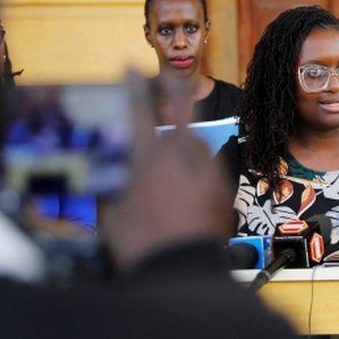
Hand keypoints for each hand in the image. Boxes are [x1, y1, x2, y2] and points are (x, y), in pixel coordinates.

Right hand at [103, 74, 233, 270]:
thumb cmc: (142, 244)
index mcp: (149, 157)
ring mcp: (208, 169)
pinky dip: (198, 171)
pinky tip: (190, 187)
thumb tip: (121, 187)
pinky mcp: (224, 187)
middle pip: (182, 108)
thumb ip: (119, 192)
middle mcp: (182, 154)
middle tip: (170, 76)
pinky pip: (209, 169)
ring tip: (175, 160)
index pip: (138, 109)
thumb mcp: (114, 216)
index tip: (130, 68)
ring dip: (187, 143)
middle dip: (174, 87)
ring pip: (197, 143)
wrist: (184, 270)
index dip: (133, 85)